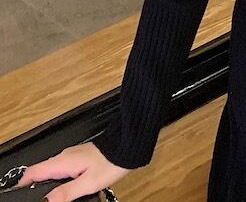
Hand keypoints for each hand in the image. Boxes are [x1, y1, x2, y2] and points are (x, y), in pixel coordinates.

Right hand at [12, 142, 129, 201]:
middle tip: (39, 200)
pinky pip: (63, 170)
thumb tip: (46, 201)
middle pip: (41, 174)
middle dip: (36, 188)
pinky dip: (60, 181)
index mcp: (62, 162)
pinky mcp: (79, 158)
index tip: (20, 196)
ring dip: (50, 185)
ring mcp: (72, 156)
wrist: (128, 147)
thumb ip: (65, 192)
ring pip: (52, 172)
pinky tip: (67, 191)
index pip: (33, 172)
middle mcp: (64, 157)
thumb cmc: (111, 162)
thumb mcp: (88, 183)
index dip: (22, 185)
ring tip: (54, 198)